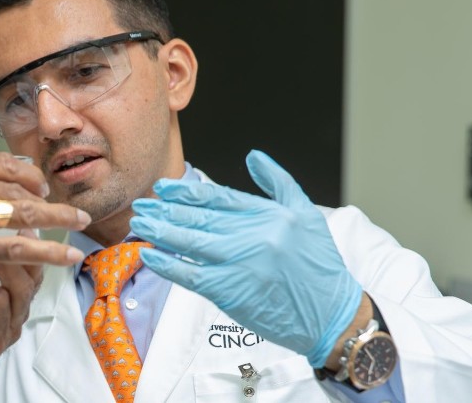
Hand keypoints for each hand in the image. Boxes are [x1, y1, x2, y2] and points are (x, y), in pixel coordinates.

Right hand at [0, 150, 87, 291]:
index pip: (3, 162)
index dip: (29, 175)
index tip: (41, 185)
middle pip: (19, 186)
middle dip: (47, 198)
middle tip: (65, 208)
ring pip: (25, 213)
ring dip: (59, 218)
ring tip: (80, 222)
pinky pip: (17, 248)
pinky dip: (48, 252)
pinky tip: (66, 255)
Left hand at [129, 150, 361, 365]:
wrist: (331, 315)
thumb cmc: (319, 267)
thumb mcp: (306, 214)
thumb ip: (278, 182)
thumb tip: (253, 156)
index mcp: (269, 215)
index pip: (218, 197)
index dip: (186, 192)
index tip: (163, 188)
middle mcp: (253, 236)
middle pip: (199, 219)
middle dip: (165, 211)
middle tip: (143, 205)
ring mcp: (240, 264)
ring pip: (190, 243)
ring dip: (160, 232)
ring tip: (140, 223)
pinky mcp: (231, 292)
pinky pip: (190, 275)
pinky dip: (167, 265)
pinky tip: (149, 255)